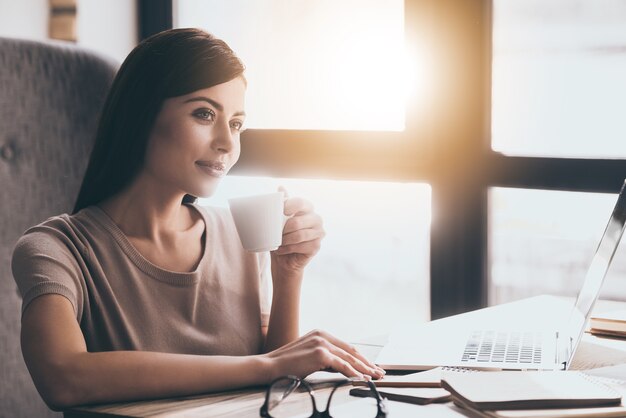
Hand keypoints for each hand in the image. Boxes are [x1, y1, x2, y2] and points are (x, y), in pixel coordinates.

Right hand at [263, 329, 385, 380]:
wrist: (270, 366)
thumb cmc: (288, 364)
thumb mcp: (310, 357)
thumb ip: (327, 359)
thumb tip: (344, 368)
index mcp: (321, 333)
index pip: (347, 347)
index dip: (361, 357)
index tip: (371, 366)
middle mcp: (323, 335)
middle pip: (351, 351)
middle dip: (367, 363)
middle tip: (379, 372)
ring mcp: (322, 343)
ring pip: (349, 358)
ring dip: (365, 369)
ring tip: (375, 377)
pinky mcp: (320, 354)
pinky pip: (342, 365)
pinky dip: (354, 373)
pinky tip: (362, 379)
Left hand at [271, 188, 324, 274]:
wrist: (284, 258)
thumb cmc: (281, 236)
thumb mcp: (278, 220)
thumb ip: (283, 204)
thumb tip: (281, 187)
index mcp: (308, 208)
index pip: (300, 202)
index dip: (289, 206)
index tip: (280, 212)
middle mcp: (316, 218)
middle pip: (297, 221)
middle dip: (283, 230)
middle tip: (276, 234)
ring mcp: (319, 233)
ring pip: (299, 235)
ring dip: (285, 240)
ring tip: (278, 242)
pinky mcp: (317, 246)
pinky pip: (300, 246)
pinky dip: (288, 249)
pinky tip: (282, 250)